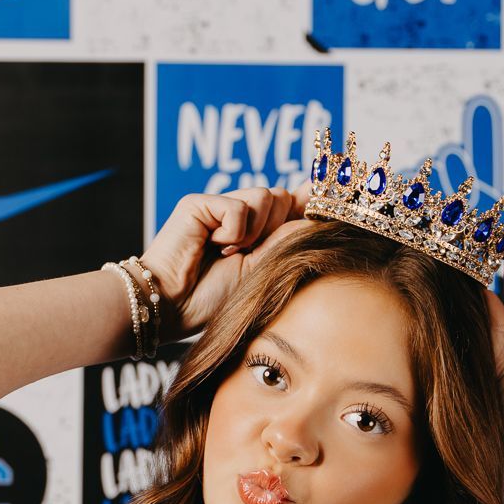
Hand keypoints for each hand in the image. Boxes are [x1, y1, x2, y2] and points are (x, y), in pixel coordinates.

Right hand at [140, 183, 312, 336]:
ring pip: (265, 196)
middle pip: (281, 196)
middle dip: (276, 226)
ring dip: (254, 231)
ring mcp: (218, 206)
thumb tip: (318, 215)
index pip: (289, 205)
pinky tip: (213, 246)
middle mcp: (238, 216)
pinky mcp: (200, 204)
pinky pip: (239, 206)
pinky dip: (233, 232)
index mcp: (255, 233)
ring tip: (229, 252)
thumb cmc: (212, 299)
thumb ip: (286, 240)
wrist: (172, 307)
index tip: (331, 196)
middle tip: (251, 251)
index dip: (308, 200)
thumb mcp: (262, 271)